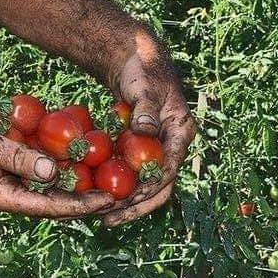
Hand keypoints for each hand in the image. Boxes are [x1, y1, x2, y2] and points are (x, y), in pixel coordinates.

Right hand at [0, 110, 116, 218]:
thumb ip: (19, 158)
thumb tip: (54, 172)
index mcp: (4, 197)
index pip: (51, 207)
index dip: (83, 204)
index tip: (110, 200)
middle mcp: (9, 192)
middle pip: (54, 198)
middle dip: (84, 193)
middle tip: (118, 186)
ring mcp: (7, 177)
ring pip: (47, 180)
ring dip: (72, 173)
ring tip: (104, 166)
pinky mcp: (5, 162)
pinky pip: (34, 162)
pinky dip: (52, 154)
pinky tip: (72, 140)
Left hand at [100, 35, 197, 226]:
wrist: (135, 58)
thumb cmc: (143, 68)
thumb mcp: (144, 87)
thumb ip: (145, 108)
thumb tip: (144, 131)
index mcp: (181, 132)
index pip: (169, 170)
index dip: (149, 190)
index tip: (128, 203)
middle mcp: (172, 144)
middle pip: (159, 185)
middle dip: (136, 206)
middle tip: (109, 219)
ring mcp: (157, 146)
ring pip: (144, 182)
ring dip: (126, 201)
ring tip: (101, 217)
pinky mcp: (140, 145)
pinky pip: (131, 170)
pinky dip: (117, 183)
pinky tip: (96, 194)